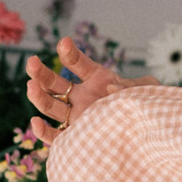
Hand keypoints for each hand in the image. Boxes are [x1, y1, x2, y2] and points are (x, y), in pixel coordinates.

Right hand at [25, 36, 148, 145]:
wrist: (151, 135)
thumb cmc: (149, 107)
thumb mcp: (146, 91)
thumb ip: (131, 86)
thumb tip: (111, 86)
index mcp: (97, 80)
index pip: (79, 64)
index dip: (70, 53)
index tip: (63, 42)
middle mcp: (82, 97)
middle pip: (54, 83)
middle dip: (41, 72)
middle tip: (31, 62)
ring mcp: (77, 117)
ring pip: (50, 106)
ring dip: (38, 96)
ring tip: (30, 86)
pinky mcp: (76, 138)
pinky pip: (55, 136)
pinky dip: (42, 131)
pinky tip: (35, 122)